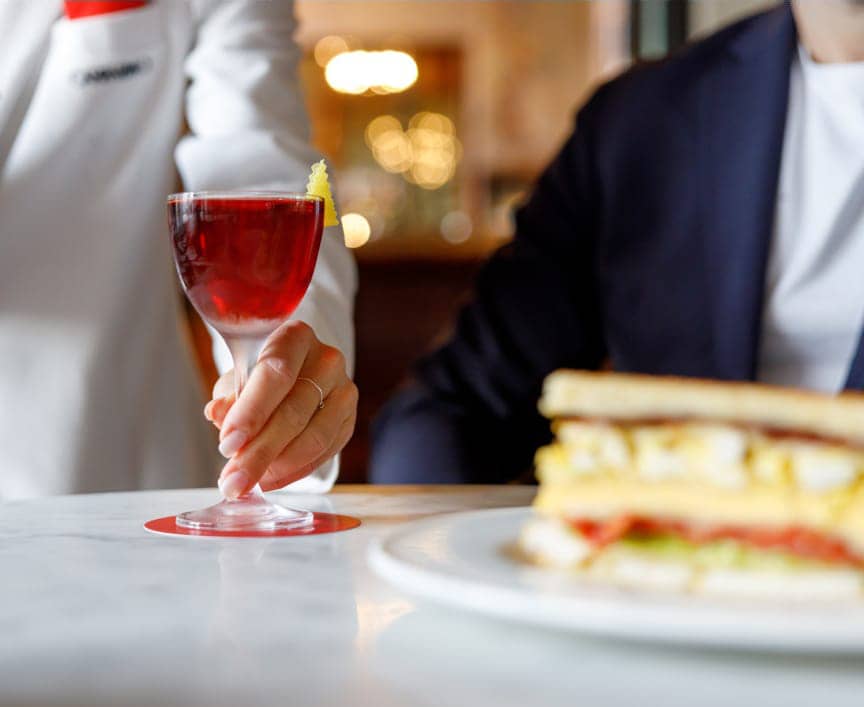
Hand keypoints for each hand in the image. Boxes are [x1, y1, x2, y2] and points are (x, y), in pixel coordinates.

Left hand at [203, 321, 357, 498]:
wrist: (293, 374)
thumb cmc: (260, 375)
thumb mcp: (237, 379)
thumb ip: (229, 398)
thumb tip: (218, 415)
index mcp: (296, 337)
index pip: (276, 374)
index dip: (251, 412)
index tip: (227, 444)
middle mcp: (327, 360)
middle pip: (295, 412)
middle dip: (260, 452)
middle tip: (233, 480)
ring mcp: (344, 390)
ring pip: (314, 437)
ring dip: (278, 466)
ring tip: (249, 482)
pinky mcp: (350, 419)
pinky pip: (325, 452)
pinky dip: (295, 471)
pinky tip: (271, 479)